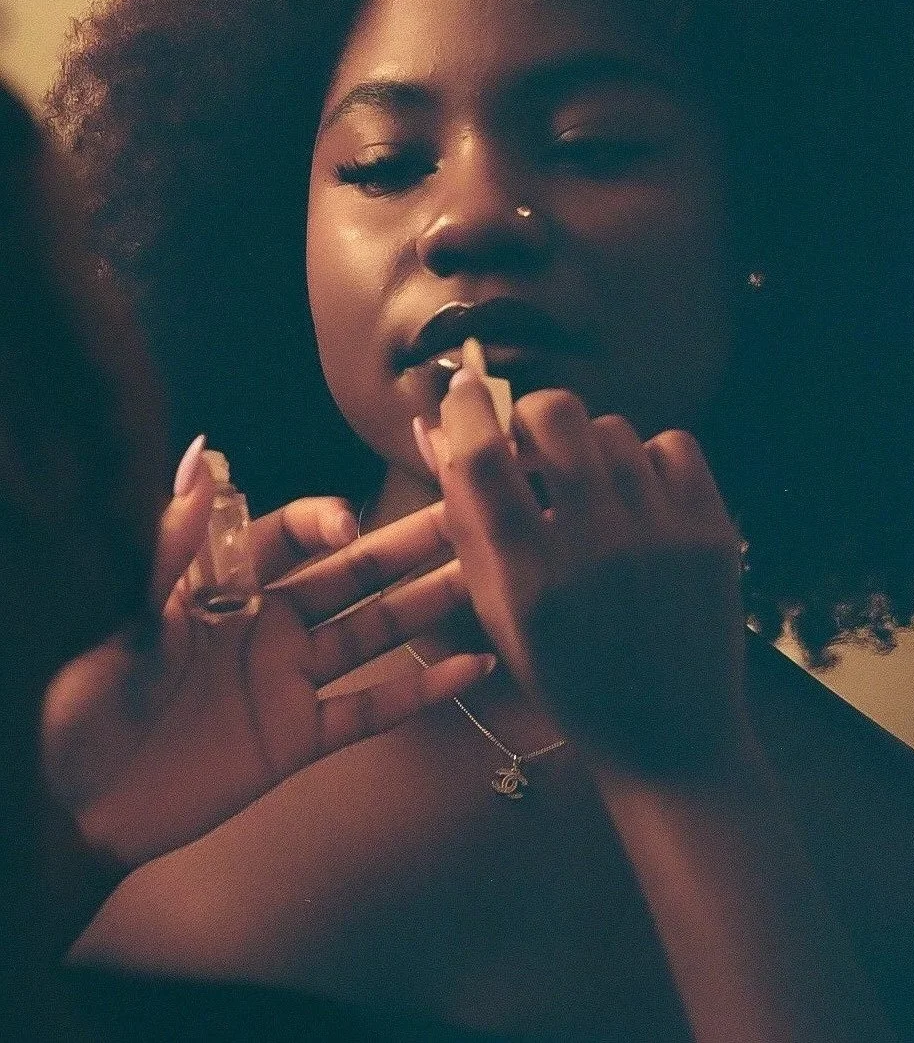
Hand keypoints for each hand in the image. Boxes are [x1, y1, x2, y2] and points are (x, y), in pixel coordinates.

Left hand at [41, 462, 492, 868]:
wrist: (74, 805)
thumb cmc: (81, 700)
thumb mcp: (121, 618)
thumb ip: (171, 547)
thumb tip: (201, 461)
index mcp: (222, 584)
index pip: (289, 533)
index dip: (322, 520)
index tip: (346, 526)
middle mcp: (266, 622)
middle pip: (350, 574)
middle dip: (407, 543)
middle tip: (468, 512)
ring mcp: (288, 680)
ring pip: (374, 631)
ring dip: (428, 603)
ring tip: (487, 575)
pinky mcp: (298, 738)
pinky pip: (370, 710)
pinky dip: (423, 690)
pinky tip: (474, 666)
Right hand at [428, 371, 750, 782]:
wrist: (671, 736)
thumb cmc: (568, 677)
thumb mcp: (499, 611)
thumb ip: (464, 519)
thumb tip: (433, 428)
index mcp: (530, 577)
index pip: (485, 457)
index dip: (467, 408)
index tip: (465, 391)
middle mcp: (596, 549)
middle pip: (556, 414)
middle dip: (531, 415)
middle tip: (531, 445)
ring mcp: (662, 536)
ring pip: (613, 427)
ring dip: (589, 445)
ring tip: (589, 489)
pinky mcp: (712, 532)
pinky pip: (673, 445)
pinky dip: (648, 459)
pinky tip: (637, 498)